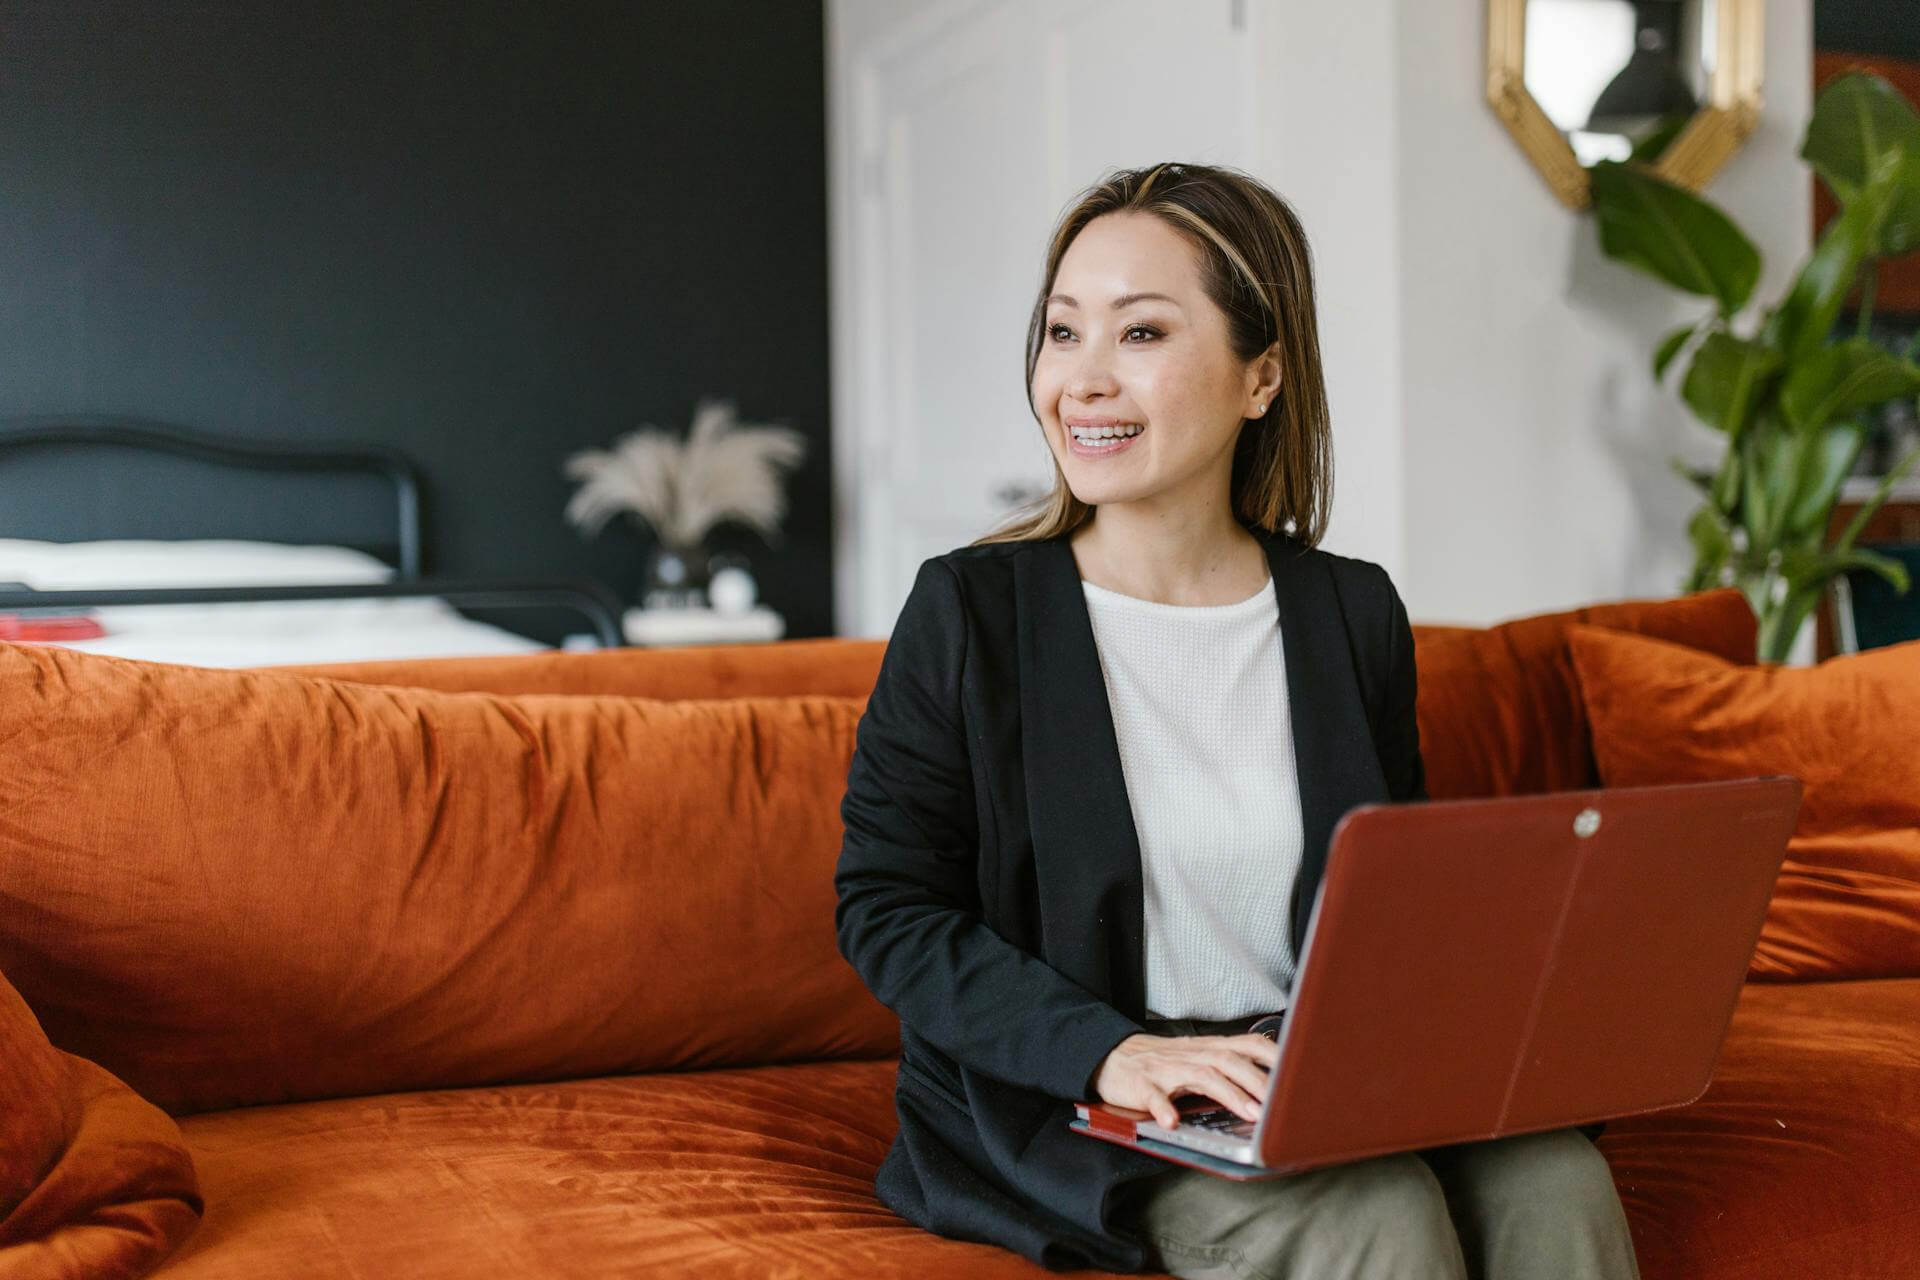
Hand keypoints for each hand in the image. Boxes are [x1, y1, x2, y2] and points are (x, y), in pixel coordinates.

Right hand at [1092, 1032, 1277, 1129]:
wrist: (1111, 1056)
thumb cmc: (1161, 1062)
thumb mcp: (1197, 1057)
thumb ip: (1228, 1065)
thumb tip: (1270, 1083)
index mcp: (1206, 1048)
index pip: (1246, 1044)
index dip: (1273, 1055)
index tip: (1299, 1069)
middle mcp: (1191, 1055)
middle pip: (1229, 1061)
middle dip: (1258, 1081)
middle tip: (1280, 1105)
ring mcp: (1166, 1069)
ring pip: (1201, 1076)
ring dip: (1229, 1094)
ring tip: (1249, 1113)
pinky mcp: (1142, 1085)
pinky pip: (1153, 1096)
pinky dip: (1163, 1107)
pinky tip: (1172, 1121)